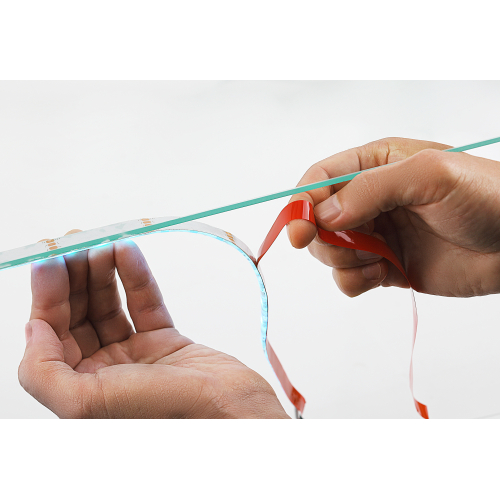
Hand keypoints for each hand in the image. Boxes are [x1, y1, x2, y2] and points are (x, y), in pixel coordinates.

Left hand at [19, 238, 287, 418]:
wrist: (235, 413)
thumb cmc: (169, 414)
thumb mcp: (89, 403)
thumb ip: (44, 373)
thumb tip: (32, 328)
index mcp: (80, 393)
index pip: (51, 339)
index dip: (47, 300)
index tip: (50, 265)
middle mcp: (104, 375)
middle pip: (78, 318)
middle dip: (74, 281)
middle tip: (76, 247)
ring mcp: (136, 357)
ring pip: (110, 307)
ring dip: (103, 274)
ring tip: (104, 245)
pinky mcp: (166, 342)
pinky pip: (146, 304)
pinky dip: (136, 278)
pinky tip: (128, 253)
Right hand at [288, 137, 499, 297]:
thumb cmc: (486, 197)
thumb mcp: (429, 175)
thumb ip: (371, 189)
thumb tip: (323, 215)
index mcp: (375, 165)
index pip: (320, 179)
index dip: (301, 202)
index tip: (298, 229)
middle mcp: (369, 200)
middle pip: (316, 219)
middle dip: (321, 237)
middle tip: (349, 247)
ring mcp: (376, 235)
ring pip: (329, 250)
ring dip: (342, 260)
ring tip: (378, 260)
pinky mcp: (384, 267)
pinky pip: (347, 277)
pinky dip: (355, 281)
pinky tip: (383, 273)